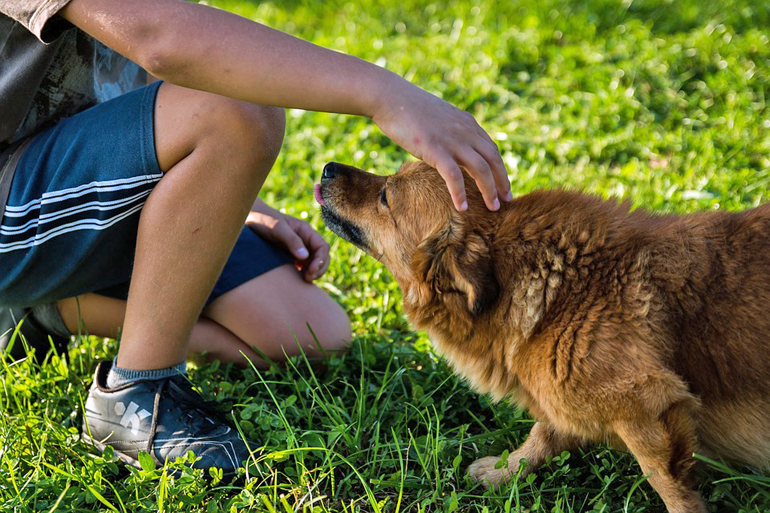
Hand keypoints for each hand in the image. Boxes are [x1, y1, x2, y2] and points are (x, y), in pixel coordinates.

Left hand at [246, 200, 329, 281]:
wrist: (248, 218)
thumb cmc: (263, 219)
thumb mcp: (278, 228)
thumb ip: (292, 241)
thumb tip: (305, 257)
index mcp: (305, 231)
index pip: (322, 247)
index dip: (320, 260)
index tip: (311, 270)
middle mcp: (305, 239)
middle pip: (322, 256)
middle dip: (319, 268)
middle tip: (309, 278)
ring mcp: (298, 247)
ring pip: (314, 262)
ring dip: (313, 272)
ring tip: (305, 280)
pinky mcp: (290, 254)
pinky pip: (303, 265)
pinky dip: (304, 272)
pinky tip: (298, 278)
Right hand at [372, 80, 511, 211]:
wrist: (390, 98)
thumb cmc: (408, 109)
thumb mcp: (438, 118)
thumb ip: (449, 132)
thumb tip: (448, 147)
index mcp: (467, 124)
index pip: (491, 149)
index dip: (499, 168)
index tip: (502, 185)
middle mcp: (465, 131)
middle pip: (493, 159)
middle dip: (502, 181)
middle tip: (507, 200)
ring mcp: (452, 140)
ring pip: (481, 169)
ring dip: (489, 190)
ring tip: (493, 208)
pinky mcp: (436, 149)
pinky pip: (454, 176)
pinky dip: (460, 193)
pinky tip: (462, 208)